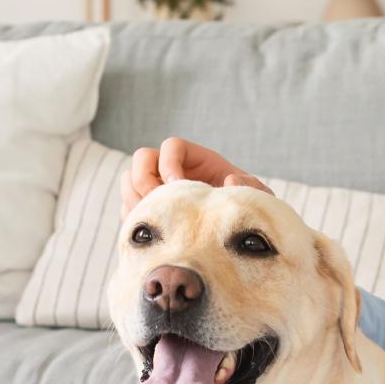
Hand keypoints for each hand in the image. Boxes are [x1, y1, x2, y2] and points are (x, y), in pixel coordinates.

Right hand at [120, 137, 272, 219]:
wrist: (235, 237)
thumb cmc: (246, 212)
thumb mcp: (256, 197)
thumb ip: (250, 187)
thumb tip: (229, 182)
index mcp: (197, 160)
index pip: (171, 146)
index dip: (169, 162)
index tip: (177, 185)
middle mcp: (172, 170)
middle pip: (142, 158)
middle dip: (145, 179)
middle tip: (160, 204)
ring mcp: (157, 191)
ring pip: (129, 182)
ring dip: (135, 197)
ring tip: (155, 219)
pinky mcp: (149, 213)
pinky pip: (128, 208)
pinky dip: (134, 217)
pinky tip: (152, 233)